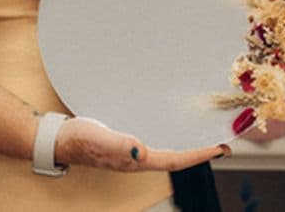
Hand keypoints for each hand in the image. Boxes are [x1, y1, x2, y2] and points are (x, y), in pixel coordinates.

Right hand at [54, 117, 229, 171]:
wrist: (60, 138)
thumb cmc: (78, 140)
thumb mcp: (98, 138)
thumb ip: (118, 144)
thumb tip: (141, 150)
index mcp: (137, 160)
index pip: (176, 160)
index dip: (199, 155)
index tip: (219, 148)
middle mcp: (140, 157)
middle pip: (178, 157)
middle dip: (201, 152)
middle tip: (224, 143)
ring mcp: (135, 150)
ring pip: (170, 149)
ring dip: (190, 143)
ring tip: (207, 135)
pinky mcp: (129, 140)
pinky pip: (159, 138)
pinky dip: (173, 133)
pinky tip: (177, 124)